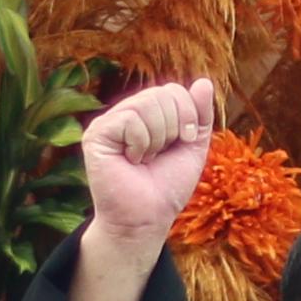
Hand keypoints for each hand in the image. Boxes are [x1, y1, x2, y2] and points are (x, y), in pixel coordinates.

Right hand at [77, 79, 218, 247]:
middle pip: (162, 93)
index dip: (188, 115)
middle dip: (174, 127)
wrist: (147, 218)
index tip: (182, 142)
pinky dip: (141, 144)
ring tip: (144, 159)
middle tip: (159, 154)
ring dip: (157, 138)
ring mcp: (108, 122)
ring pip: (147, 103)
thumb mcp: (193, 147)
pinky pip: (131, 119)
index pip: (173, 90)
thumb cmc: (166, 186)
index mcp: (146, 114)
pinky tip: (131, 160)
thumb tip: (204, 82)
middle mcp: (125, 113)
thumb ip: (199, 115)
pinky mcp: (96, 134)